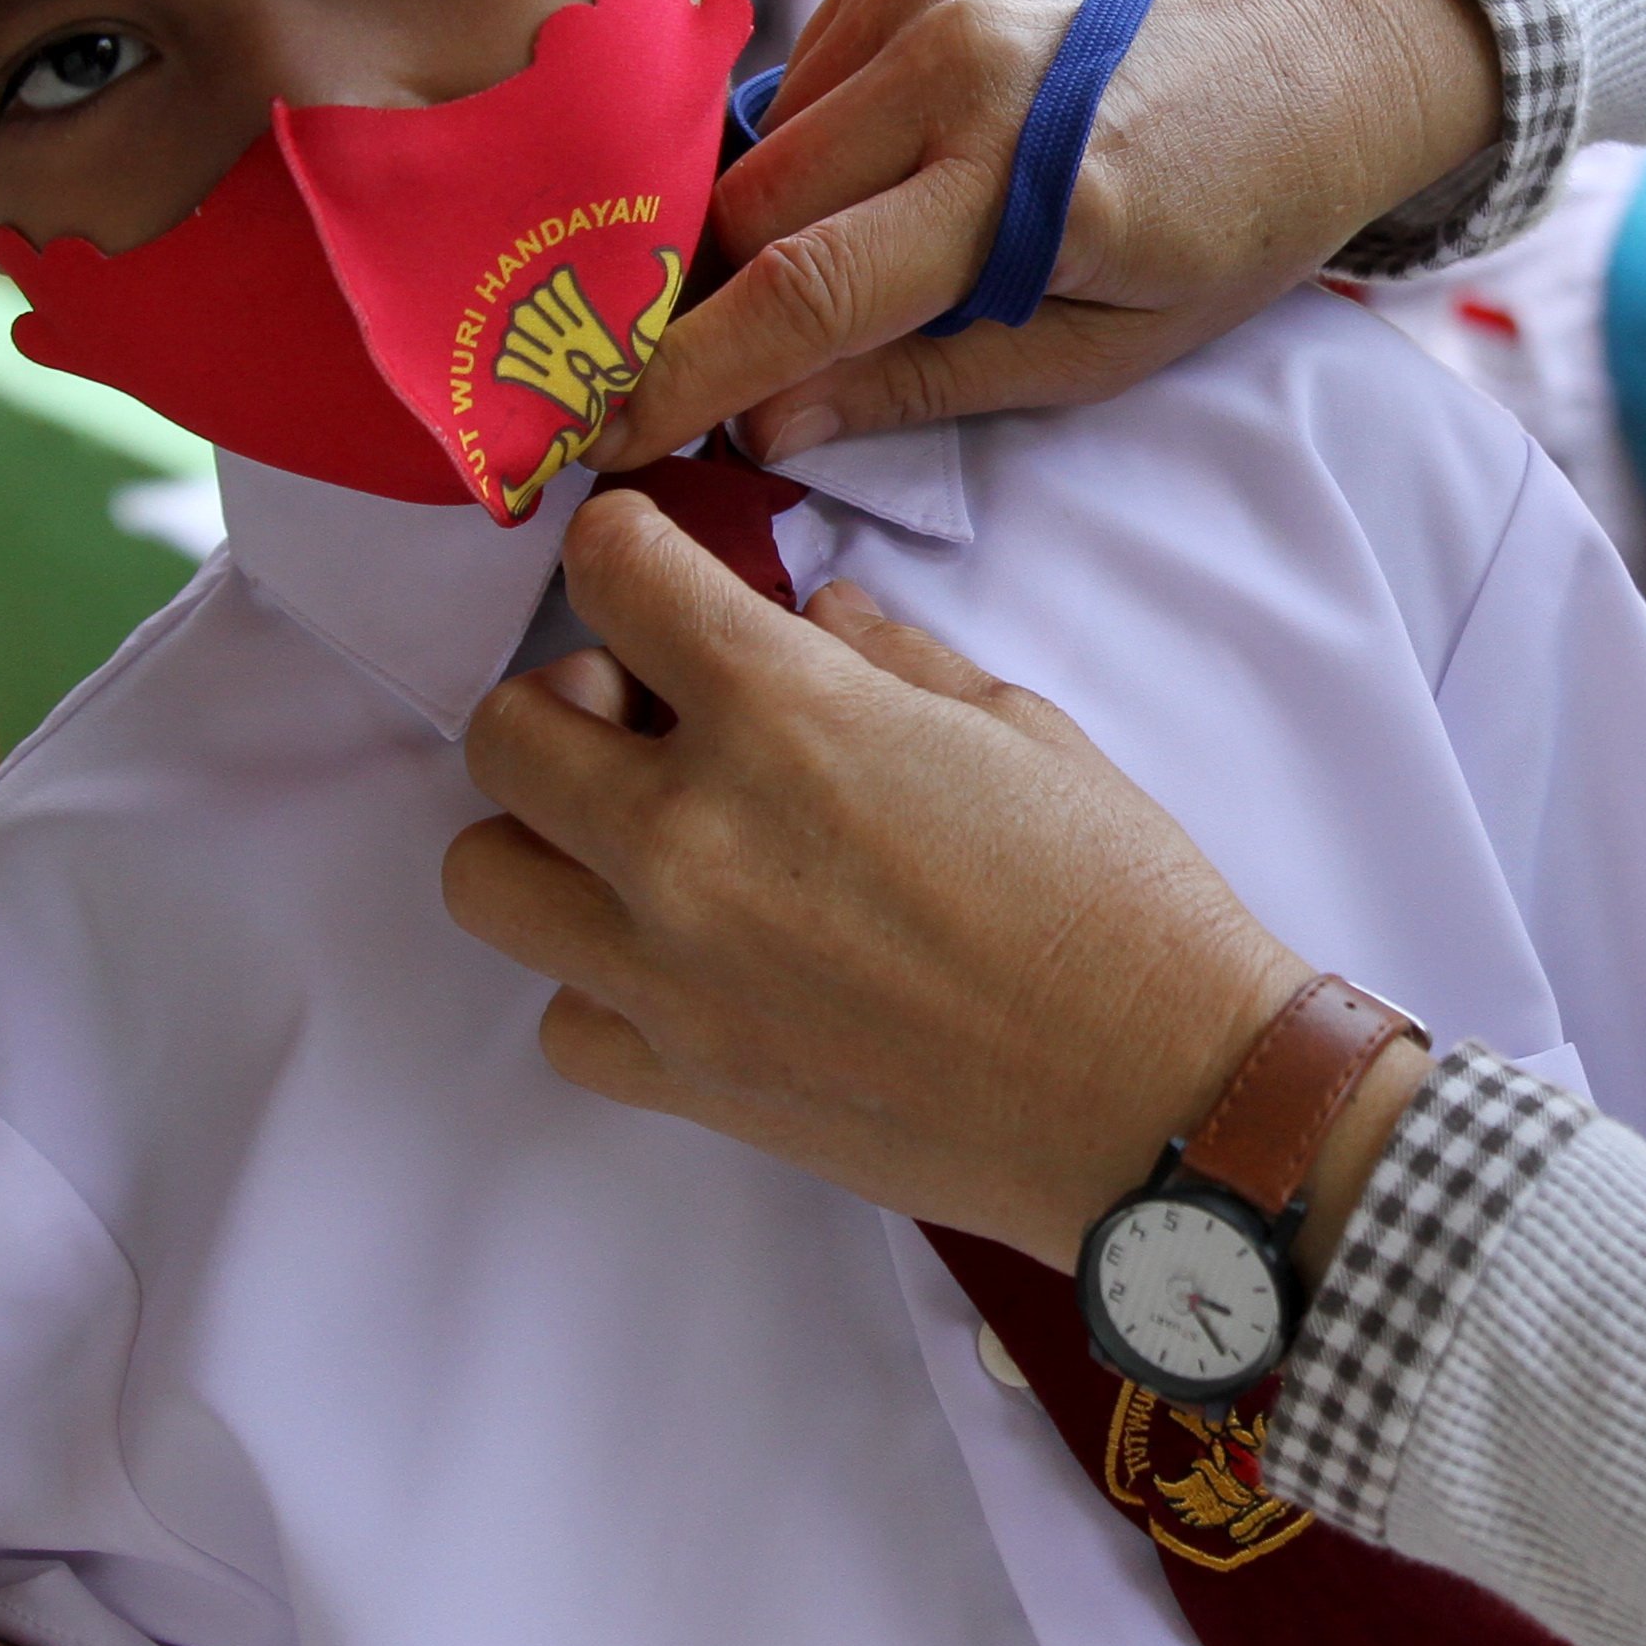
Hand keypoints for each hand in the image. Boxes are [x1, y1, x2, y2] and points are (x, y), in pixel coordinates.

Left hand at [443, 498, 1308, 1263]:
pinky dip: (599, 984)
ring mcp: (669, 972)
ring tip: (642, 846)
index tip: (651, 571)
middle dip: (569, 700)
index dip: (625, 550)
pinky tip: (686, 965)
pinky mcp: (685, 1082)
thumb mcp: (1015, 723)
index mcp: (780, 712)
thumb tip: (809, 623)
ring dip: (546, 841)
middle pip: (504, 730)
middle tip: (652, 718)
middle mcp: (690, 836)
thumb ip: (882, 659)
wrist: (1160, 1094)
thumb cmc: (1115, 901)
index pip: (608, 572)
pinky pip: (562, 1017)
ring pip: (485, 876)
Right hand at [591, 0, 1500, 470]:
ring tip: (871, 242)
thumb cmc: (1224, 220)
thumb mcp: (1107, 348)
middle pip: (753, 207)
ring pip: (766, 133)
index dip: (690, 376)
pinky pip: (809, 61)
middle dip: (724, 299)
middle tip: (741, 361)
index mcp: (1025, 184)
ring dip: (778, 210)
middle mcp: (962, 62)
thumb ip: (929, 384)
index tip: (614, 435)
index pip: (806, 291)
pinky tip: (903, 149)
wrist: (1311, 43)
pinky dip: (825, 126)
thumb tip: (767, 428)